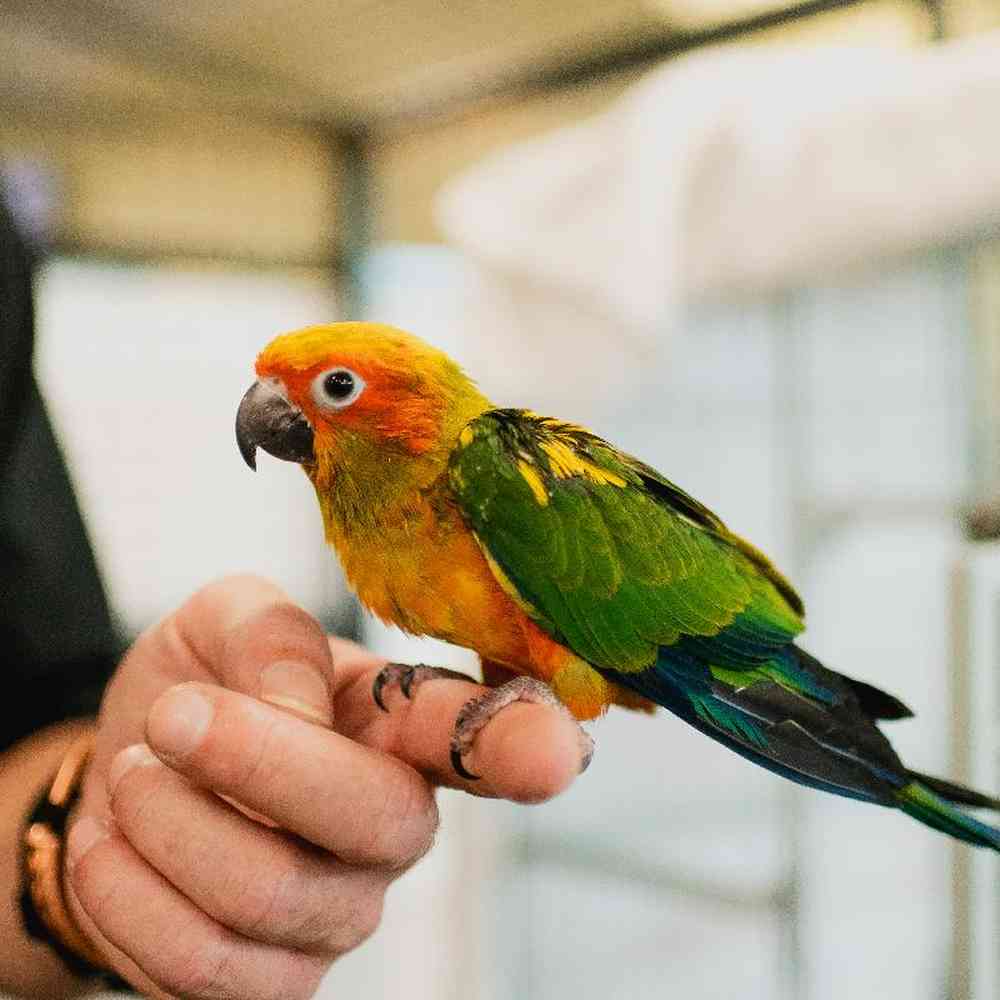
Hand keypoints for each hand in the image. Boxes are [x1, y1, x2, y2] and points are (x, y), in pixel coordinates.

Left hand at [63, 575, 586, 998]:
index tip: (551, 753)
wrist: (131, 768)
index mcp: (404, 727)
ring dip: (167, 824)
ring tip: (134, 772)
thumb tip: (294, 711)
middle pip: (371, 818)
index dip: (526, 747)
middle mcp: (396, 826)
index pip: (486, 739)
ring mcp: (342, 911)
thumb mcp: (228, 617)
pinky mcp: (274, 980)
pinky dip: (127, 895)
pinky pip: (203, 967)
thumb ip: (272, 634)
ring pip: (268, 894)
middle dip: (253, 762)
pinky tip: (111, 845)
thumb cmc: (206, 683)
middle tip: (172, 715)